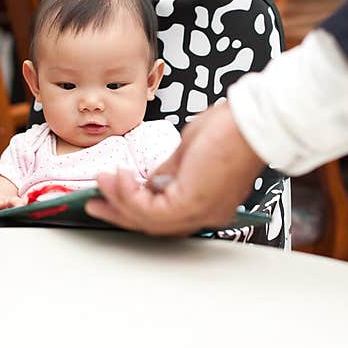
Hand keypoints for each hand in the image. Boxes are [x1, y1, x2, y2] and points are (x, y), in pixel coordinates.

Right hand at [86, 102, 265, 235]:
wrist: (253, 122)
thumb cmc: (232, 130)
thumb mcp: (189, 154)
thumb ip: (168, 173)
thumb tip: (146, 181)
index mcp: (208, 204)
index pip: (165, 217)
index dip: (133, 210)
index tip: (110, 200)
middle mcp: (205, 214)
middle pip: (153, 224)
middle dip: (119, 212)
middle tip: (94, 203)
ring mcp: (200, 211)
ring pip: (148, 219)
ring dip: (119, 201)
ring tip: (103, 182)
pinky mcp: (193, 203)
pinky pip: (150, 209)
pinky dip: (128, 195)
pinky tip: (118, 178)